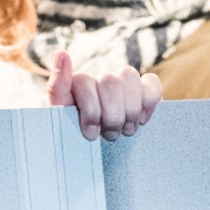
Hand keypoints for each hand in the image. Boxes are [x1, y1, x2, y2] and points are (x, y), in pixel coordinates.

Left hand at [46, 51, 162, 141]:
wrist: (99, 156)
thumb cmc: (79, 137)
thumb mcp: (61, 116)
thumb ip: (58, 86)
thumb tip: (61, 53)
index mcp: (79, 82)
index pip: (84, 81)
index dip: (90, 111)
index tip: (89, 133)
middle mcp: (101, 78)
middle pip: (110, 81)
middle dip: (111, 116)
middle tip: (108, 136)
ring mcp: (125, 83)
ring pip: (130, 77)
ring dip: (130, 110)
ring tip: (124, 130)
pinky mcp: (145, 90)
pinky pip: (152, 84)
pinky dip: (148, 102)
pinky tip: (142, 120)